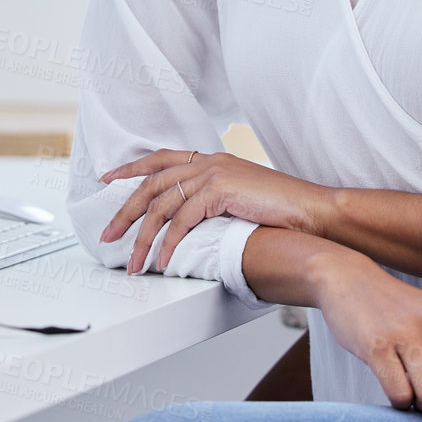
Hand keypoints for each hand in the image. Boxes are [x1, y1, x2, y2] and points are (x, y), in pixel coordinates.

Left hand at [98, 149, 333, 273]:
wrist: (314, 210)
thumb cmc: (285, 210)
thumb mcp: (243, 196)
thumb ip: (216, 199)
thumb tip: (190, 221)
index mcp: (212, 160)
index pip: (161, 159)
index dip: (131, 169)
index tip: (108, 179)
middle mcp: (209, 162)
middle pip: (151, 183)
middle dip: (124, 212)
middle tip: (107, 235)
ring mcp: (214, 174)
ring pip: (161, 205)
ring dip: (143, 237)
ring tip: (133, 262)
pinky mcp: (220, 191)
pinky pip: (182, 220)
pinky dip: (168, 243)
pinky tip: (162, 261)